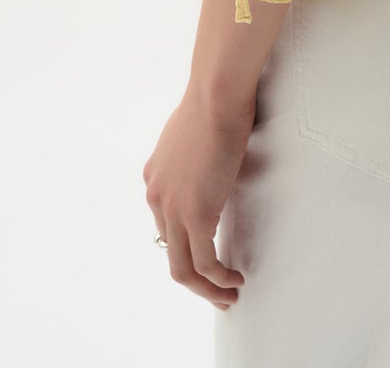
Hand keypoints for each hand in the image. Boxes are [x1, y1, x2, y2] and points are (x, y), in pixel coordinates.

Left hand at [143, 87, 253, 309]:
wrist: (216, 94)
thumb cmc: (214, 101)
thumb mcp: (192, 133)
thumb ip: (194, 155)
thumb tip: (211, 157)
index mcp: (155, 178)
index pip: (165, 226)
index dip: (188, 245)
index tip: (208, 254)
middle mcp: (156, 198)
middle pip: (170, 255)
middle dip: (194, 280)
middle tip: (216, 291)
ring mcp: (172, 210)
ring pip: (184, 269)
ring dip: (207, 288)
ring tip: (228, 295)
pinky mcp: (196, 216)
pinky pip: (206, 263)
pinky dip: (219, 278)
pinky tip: (234, 279)